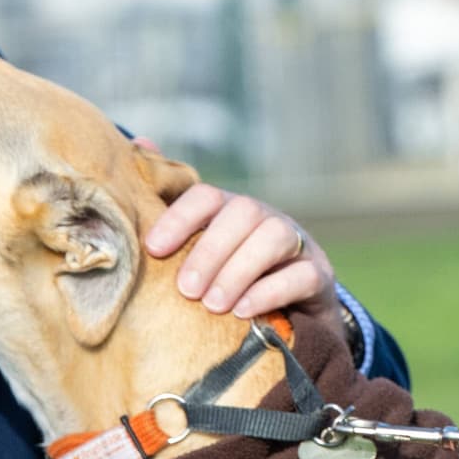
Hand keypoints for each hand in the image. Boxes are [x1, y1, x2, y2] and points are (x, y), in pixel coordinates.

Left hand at [146, 178, 334, 320]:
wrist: (292, 316)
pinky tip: (244, 311)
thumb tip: (141, 142)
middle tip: (186, 290)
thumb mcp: (197, 248)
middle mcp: (265, 218)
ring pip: (274, 237)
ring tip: (213, 305)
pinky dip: (270, 291)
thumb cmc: (230, 277)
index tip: (154, 250)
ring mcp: (296, 244)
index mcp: (230, 209)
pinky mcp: (318, 276)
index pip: (205, 196)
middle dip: (210, 251)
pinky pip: (301, 275)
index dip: (178, 218)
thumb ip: (169, 207)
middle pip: (242, 213)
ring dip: (238, 271)